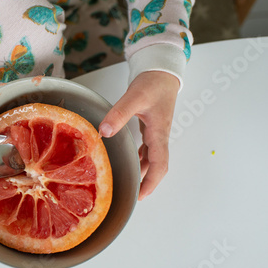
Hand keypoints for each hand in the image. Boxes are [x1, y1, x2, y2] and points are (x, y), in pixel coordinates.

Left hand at [98, 71, 179, 199]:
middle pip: (156, 166)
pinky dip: (139, 158)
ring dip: (142, 171)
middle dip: (146, 182)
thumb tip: (105, 133)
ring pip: (151, 158)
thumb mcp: (134, 97)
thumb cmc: (153, 83)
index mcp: (158, 133)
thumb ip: (119, 114)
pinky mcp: (150, 127)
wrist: (162, 71)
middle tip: (131, 194)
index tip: (141, 195)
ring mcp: (155, 132)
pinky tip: (129, 160)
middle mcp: (159, 136)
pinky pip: (146, 148)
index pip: (160, 164)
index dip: (151, 182)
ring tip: (128, 182)